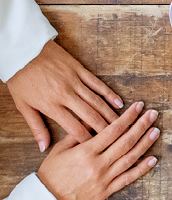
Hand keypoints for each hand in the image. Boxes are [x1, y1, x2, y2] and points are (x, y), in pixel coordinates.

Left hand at [6, 40, 123, 148]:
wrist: (23, 51)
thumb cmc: (21, 78)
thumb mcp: (23, 105)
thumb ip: (36, 127)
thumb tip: (43, 147)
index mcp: (51, 105)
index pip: (74, 128)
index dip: (87, 140)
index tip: (96, 146)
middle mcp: (65, 95)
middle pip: (90, 116)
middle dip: (105, 129)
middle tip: (118, 139)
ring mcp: (74, 81)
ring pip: (97, 101)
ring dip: (111, 114)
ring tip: (122, 124)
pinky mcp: (79, 70)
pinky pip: (98, 84)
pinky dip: (110, 94)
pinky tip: (119, 103)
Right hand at [36, 100, 159, 199]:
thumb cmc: (51, 174)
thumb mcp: (59, 150)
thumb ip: (77, 134)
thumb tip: (91, 118)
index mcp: (85, 152)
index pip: (112, 130)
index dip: (128, 117)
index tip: (138, 107)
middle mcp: (98, 164)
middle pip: (125, 141)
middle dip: (141, 126)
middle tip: (153, 114)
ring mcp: (105, 178)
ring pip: (130, 158)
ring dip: (145, 143)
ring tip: (156, 131)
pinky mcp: (108, 190)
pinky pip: (128, 178)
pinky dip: (142, 168)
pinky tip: (153, 159)